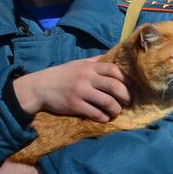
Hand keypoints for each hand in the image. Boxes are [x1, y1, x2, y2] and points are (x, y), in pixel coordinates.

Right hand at [13, 56, 130, 121]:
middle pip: (114, 86)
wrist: (39, 87)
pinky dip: (103, 117)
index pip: (114, 69)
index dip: (127, 79)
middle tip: (129, 101)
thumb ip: (96, 61)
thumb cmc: (62, 75)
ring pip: (107, 102)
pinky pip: (95, 113)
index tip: (133, 87)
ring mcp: (80, 92)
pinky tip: (104, 118)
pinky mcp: (74, 105)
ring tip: (117, 111)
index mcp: (89, 67)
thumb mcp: (78, 63)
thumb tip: (113, 56)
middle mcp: (86, 77)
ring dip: (116, 109)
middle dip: (126, 95)